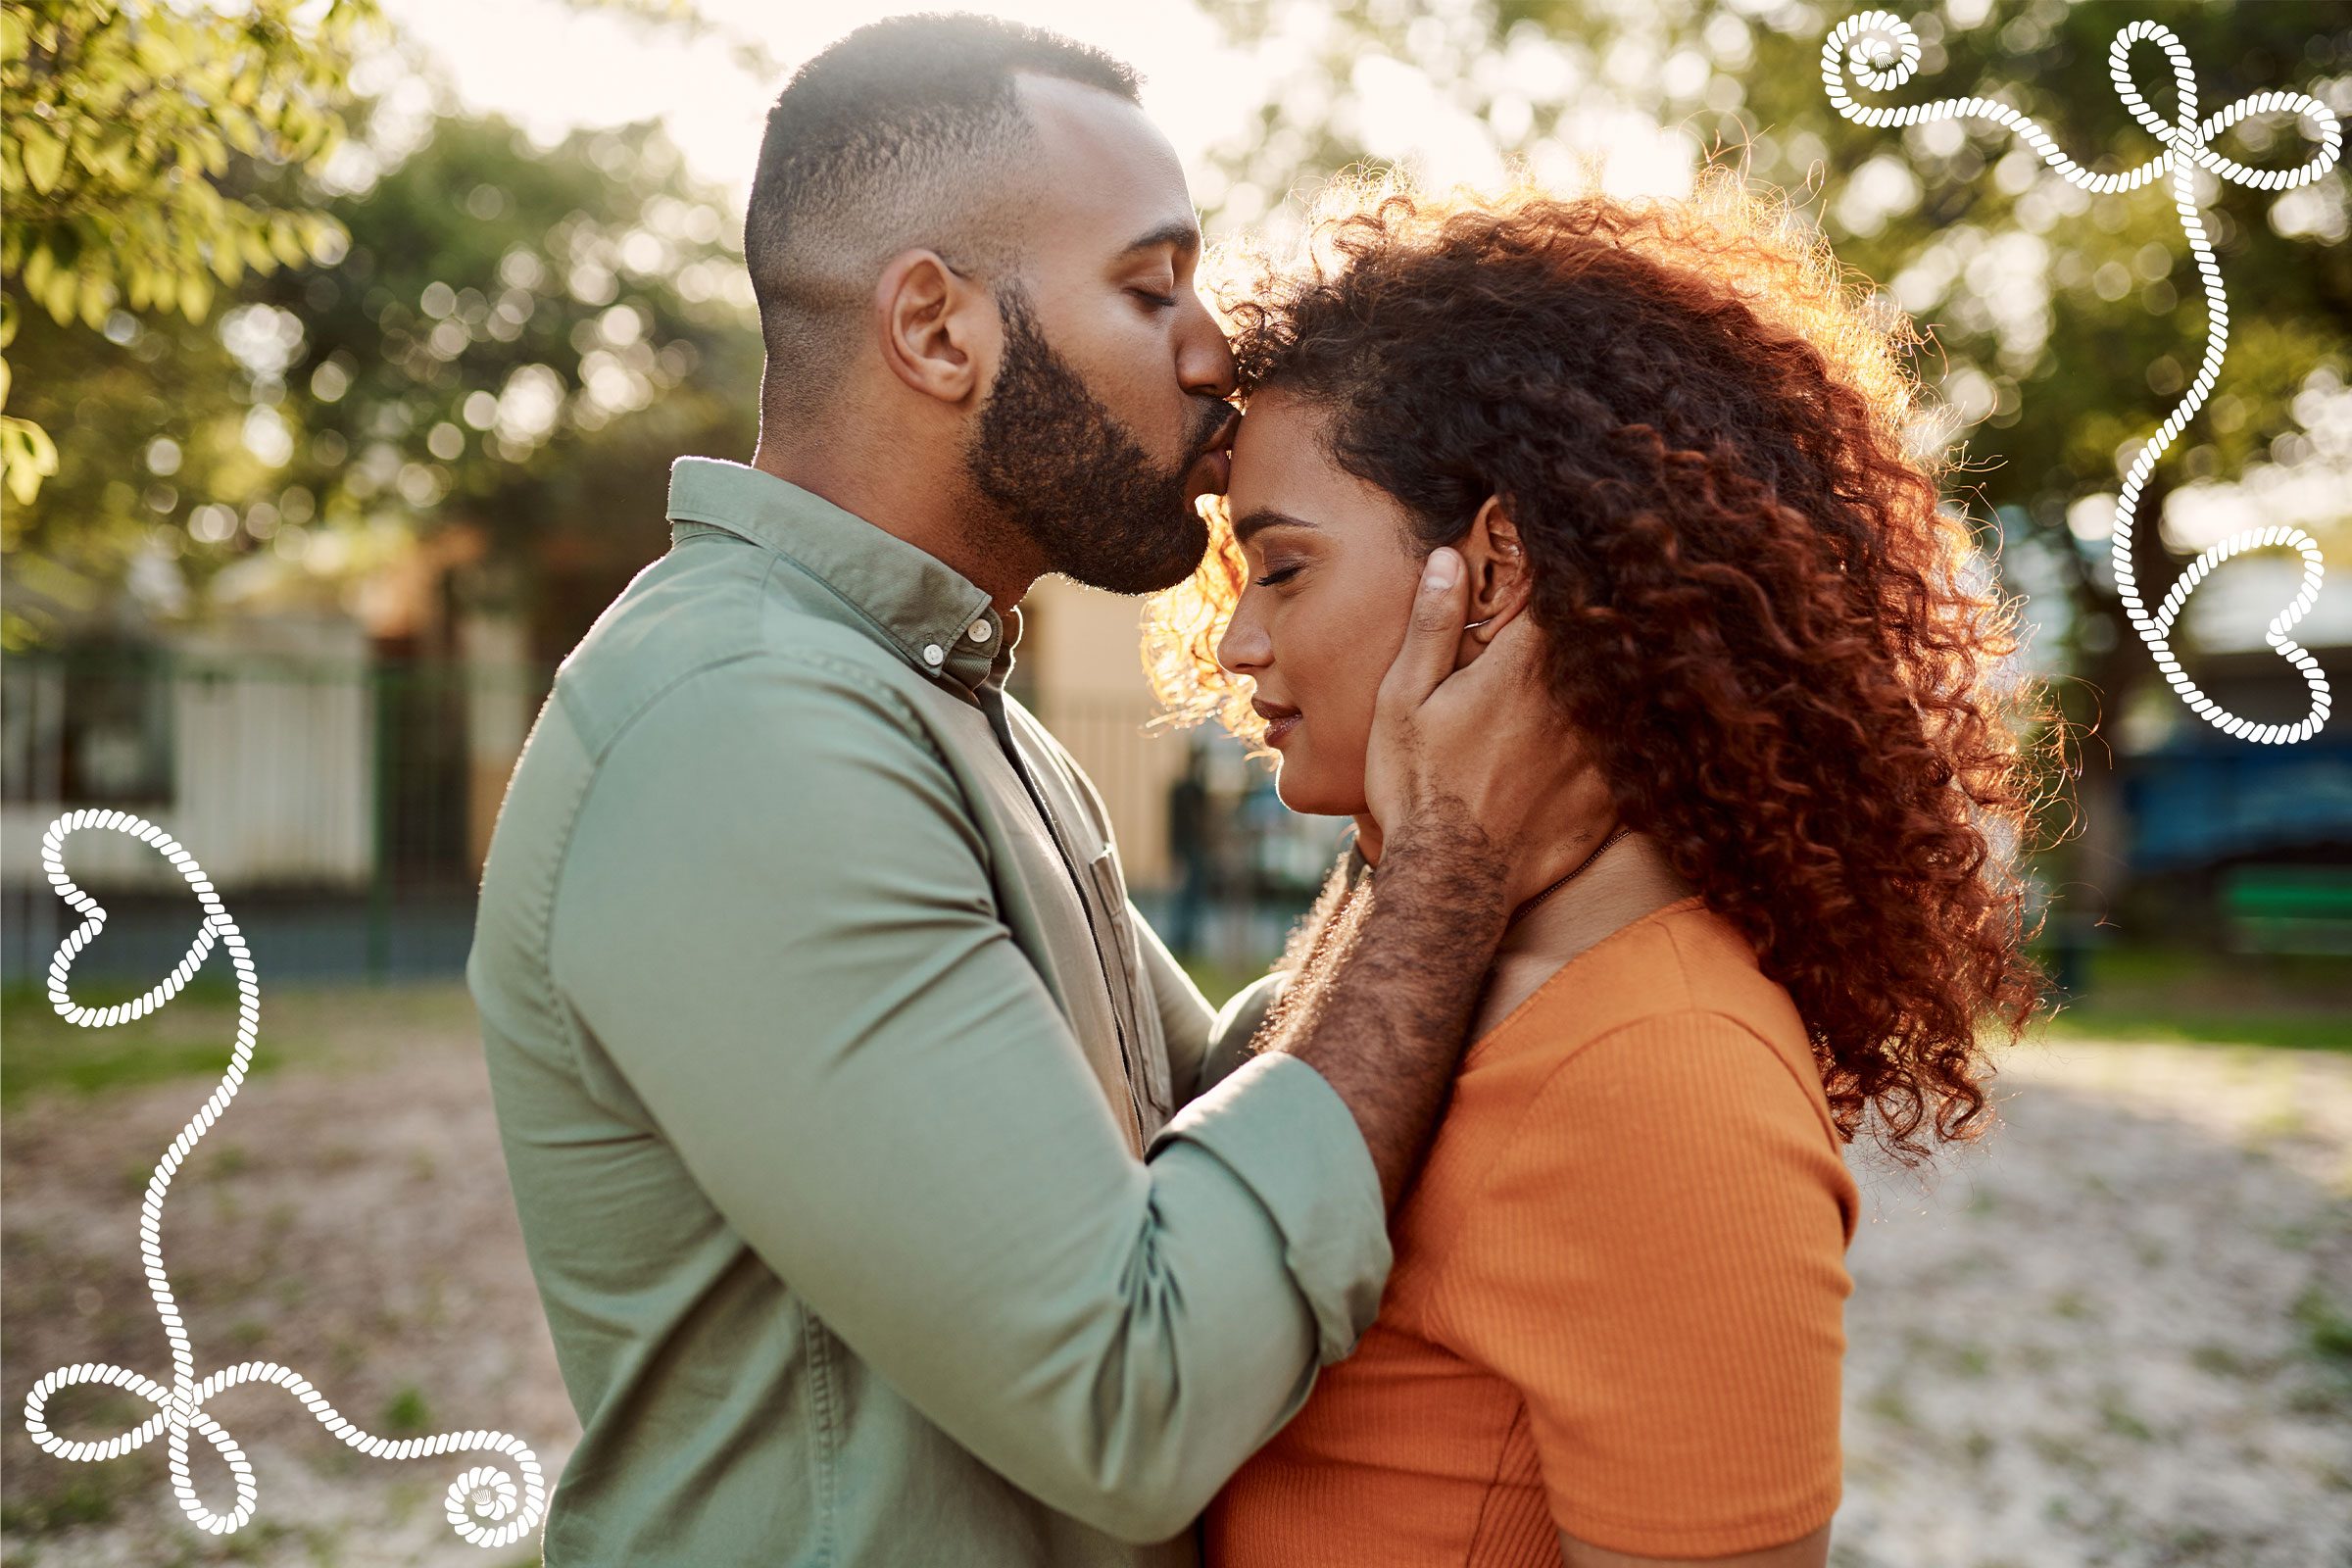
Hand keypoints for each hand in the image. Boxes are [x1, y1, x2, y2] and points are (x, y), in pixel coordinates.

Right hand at [1362, 547, 1616, 905]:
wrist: (1452, 881)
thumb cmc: (1417, 787)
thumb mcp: (1404, 700)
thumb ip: (1432, 626)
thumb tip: (1450, 557)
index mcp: (1521, 667)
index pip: (1558, 595)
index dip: (1559, 574)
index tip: (1559, 560)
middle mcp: (1573, 701)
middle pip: (1604, 638)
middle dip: (1598, 617)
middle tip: (1600, 592)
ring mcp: (1601, 750)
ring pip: (1629, 690)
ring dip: (1620, 673)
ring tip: (1627, 652)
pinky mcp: (1614, 794)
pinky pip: (1640, 749)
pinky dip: (1635, 732)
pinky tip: (1631, 727)